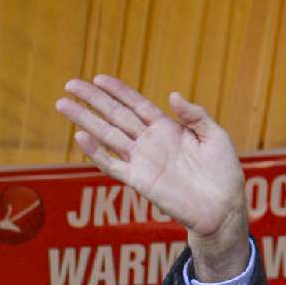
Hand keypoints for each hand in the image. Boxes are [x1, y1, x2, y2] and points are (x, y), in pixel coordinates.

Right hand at [56, 75, 249, 279]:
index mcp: (168, 128)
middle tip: (70, 83)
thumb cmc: (223, 172)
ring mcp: (143, 161)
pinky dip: (97, 153)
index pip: (137, 105)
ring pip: (108, 136)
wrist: (223, 207)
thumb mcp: (216, 136)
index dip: (119, 91)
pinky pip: (113, 165)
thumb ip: (195, 116)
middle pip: (116, 116)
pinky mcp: (139, 181)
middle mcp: (151, 142)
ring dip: (86, 120)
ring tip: (62, 104)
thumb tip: (172, 95)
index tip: (98, 77)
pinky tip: (82, 137)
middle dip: (93, 100)